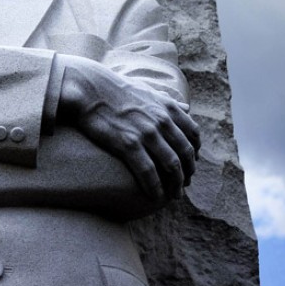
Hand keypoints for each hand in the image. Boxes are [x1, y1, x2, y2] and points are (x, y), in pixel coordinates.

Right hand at [55, 54, 200, 199]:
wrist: (89, 88)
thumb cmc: (115, 88)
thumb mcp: (147, 89)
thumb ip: (168, 101)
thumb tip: (187, 108)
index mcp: (168, 107)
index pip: (193, 134)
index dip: (195, 152)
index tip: (191, 163)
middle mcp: (162, 120)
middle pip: (185, 153)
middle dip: (188, 172)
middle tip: (184, 184)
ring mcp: (146, 133)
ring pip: (171, 165)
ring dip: (176, 184)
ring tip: (174, 195)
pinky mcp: (128, 144)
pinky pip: (148, 172)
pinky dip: (155, 187)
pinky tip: (155, 196)